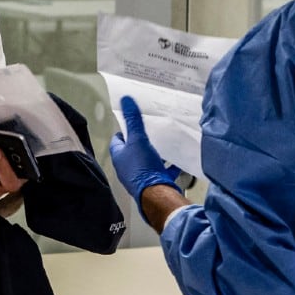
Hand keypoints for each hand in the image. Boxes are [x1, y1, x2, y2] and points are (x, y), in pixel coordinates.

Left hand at [109, 96, 182, 217]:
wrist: (157, 195)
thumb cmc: (143, 167)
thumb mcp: (138, 139)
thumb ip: (133, 120)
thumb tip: (125, 100)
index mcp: (119, 156)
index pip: (117, 139)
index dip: (124, 130)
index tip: (134, 122)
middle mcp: (126, 168)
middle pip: (132, 151)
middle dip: (141, 141)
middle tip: (151, 131)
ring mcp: (139, 177)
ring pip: (146, 161)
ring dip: (154, 154)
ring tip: (164, 143)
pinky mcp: (153, 183)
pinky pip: (160, 171)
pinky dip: (167, 166)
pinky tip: (176, 159)